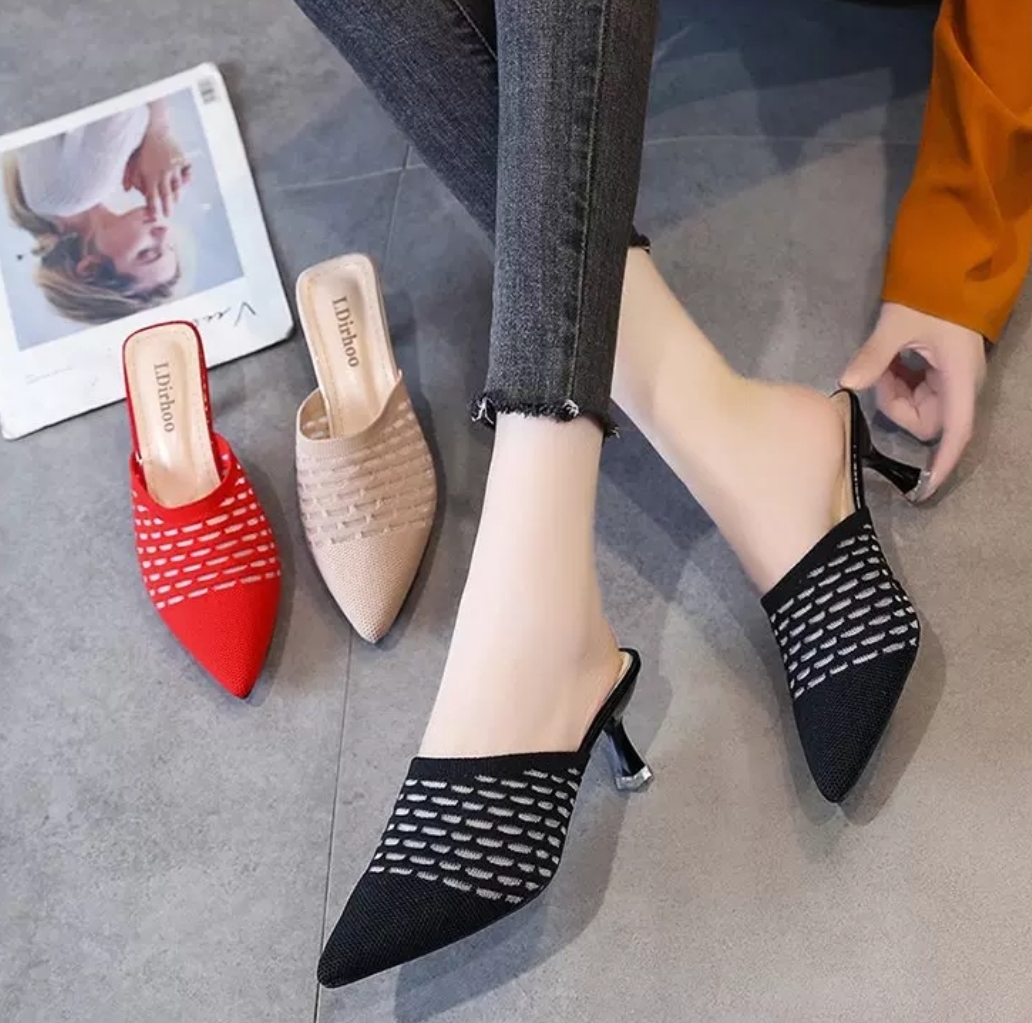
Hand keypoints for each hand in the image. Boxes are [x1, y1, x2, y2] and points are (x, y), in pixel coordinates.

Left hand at [122, 127, 191, 218]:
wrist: (153, 127)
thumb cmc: (140, 144)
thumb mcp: (130, 160)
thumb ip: (128, 176)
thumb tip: (126, 190)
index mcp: (150, 174)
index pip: (152, 197)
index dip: (154, 208)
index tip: (155, 216)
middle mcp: (164, 173)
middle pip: (167, 195)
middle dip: (167, 207)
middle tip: (168, 215)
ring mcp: (175, 167)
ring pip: (178, 186)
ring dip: (176, 194)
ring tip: (175, 200)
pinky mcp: (183, 159)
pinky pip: (187, 172)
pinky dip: (187, 178)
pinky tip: (185, 182)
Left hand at [840, 302, 986, 500]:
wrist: (951, 271)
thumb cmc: (931, 295)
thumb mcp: (897, 323)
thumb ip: (874, 356)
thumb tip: (847, 384)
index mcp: (960, 378)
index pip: (955, 433)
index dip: (940, 465)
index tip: (923, 491)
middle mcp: (962, 385)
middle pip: (926, 424)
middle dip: (897, 407)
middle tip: (882, 373)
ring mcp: (952, 381)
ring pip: (919, 410)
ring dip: (896, 394)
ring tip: (889, 361)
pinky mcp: (941, 374)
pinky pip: (917, 393)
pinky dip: (901, 383)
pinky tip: (895, 360)